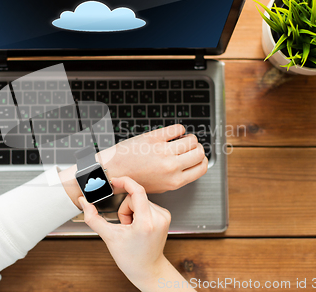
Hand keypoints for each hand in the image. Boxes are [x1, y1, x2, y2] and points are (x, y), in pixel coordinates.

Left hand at [59, 124, 207, 209]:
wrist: (112, 171)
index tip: (197, 157)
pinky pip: (178, 128)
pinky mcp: (154, 138)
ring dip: (189, 138)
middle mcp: (171, 166)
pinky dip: (178, 129)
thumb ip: (177, 177)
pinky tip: (173, 132)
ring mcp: (163, 151)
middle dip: (197, 148)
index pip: (203, 167)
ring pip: (192, 139)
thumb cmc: (133, 179)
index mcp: (175, 181)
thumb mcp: (160, 186)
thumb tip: (190, 164)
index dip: (202, 160)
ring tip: (181, 139)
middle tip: (189, 147)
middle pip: (200, 152)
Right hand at [79, 176, 194, 291]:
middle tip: (124, 225)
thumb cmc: (131, 258)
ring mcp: (163, 216)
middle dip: (125, 208)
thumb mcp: (109, 237)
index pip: (137, 191)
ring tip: (132, 228)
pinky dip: (139, 212)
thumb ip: (93, 218)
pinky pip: (147, 204)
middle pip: (135, 197)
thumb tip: (84, 202)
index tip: (114, 181)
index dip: (124, 182)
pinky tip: (138, 226)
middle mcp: (159, 217)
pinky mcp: (165, 216)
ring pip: (140, 199)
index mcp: (146, 223)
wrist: (148, 269)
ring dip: (132, 210)